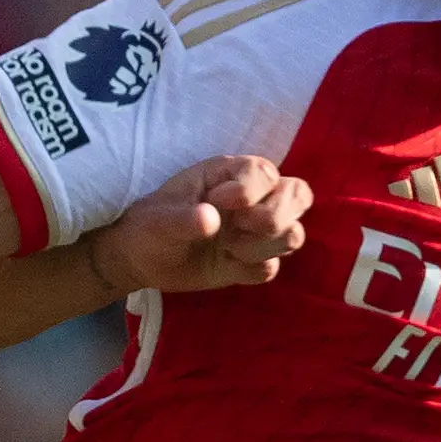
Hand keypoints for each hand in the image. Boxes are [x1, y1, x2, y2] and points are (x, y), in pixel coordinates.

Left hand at [94, 154, 313, 296]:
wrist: (141, 260)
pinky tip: (228, 266)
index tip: (218, 202)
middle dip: (274, 216)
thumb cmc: (151, 224)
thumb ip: (183, 217)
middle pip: (299, 196)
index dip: (250, 190)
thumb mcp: (158, 218)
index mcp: (231, 174)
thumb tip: (211, 220)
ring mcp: (255, 232)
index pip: (266, 172)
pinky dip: (255, 269)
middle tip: (238, 228)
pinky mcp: (251, 262)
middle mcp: (252, 199)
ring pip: (294, 233)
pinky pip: (274, 267)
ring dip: (265, 245)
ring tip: (229, 249)